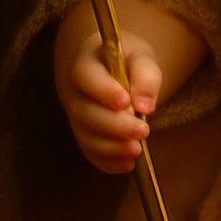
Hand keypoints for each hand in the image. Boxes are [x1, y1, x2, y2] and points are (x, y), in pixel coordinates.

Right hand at [54, 28, 160, 173]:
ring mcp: (75, 117)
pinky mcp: (83, 136)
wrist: (111, 69)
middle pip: (86, 113)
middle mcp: (75, 93)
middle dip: (115, 125)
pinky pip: (90, 152)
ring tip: (137, 150)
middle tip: (143, 131)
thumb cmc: (127, 60)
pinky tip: (127, 163)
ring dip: (111, 147)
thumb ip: (145, 75)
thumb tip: (145, 107)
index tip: (126, 102)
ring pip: (86, 136)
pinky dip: (107, 161)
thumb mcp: (141, 57)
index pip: (87, 77)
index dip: (104, 91)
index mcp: (86, 64)